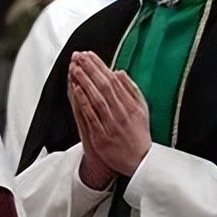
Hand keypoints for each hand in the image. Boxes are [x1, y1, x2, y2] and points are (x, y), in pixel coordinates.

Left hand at [69, 52, 150, 177]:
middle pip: (103, 87)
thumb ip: (131, 90)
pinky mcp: (100, 137)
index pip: (112, 81)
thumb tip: (119, 72)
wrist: (139, 162)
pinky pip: (90, 116)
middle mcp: (121, 114)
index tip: (89, 55)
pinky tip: (76, 89)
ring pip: (95, 99)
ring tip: (75, 68)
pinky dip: (83, 102)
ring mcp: (110, 125)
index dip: (100, 66)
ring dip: (84, 82)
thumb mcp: (142, 109)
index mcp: (131, 106)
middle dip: (90, 69)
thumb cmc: (139, 135)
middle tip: (79, 56)